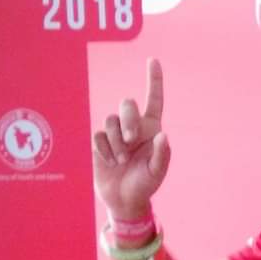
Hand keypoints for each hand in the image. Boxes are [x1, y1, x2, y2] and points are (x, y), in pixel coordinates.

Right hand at [92, 58, 169, 218]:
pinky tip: (111, 162)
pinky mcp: (99, 142)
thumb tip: (163, 134)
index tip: (153, 60)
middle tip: (131, 139)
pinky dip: (105, 149)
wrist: (124, 199)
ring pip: (110, 120)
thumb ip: (162, 154)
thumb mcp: (158, 172)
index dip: (154, 80)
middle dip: (128, 119)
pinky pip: (97, 135)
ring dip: (116, 141)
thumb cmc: (145, 184)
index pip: (154, 99)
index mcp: (151, 128)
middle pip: (127, 104)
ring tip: (122, 160)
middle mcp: (133, 126)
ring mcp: (114, 133)